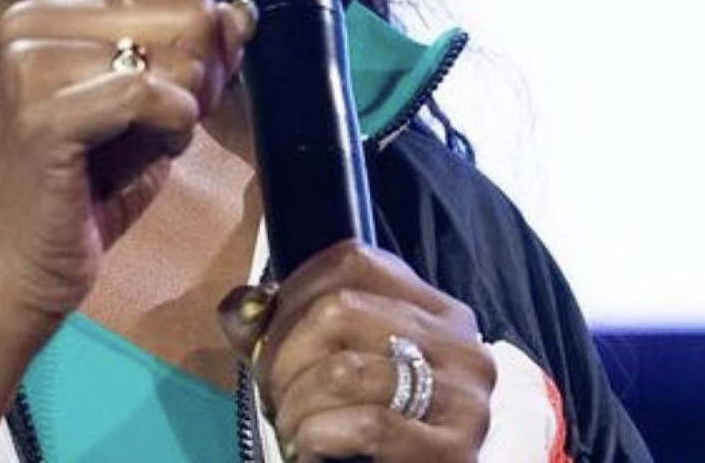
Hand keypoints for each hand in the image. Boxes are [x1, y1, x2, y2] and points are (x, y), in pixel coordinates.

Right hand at [0, 0, 255, 340]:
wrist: (21, 272)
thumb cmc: (89, 183)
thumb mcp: (156, 103)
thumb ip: (196, 50)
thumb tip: (241, 11)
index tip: (188, 55)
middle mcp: (33, 12)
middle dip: (204, 65)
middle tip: (174, 116)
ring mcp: (30, 58)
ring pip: (174, 45)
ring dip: (188, 103)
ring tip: (153, 137)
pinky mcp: (41, 111)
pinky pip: (149, 92)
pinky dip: (174, 125)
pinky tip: (155, 149)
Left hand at [221, 242, 495, 461]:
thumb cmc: (376, 428)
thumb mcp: (338, 363)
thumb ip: (286, 329)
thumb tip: (239, 309)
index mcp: (434, 308)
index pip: (352, 260)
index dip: (293, 291)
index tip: (267, 335)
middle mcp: (459, 341)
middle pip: (340, 309)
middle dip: (283, 354)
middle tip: (270, 393)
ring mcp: (465, 395)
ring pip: (345, 370)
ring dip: (295, 405)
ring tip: (290, 427)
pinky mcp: (457, 450)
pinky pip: (367, 424)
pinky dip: (317, 437)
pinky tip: (308, 449)